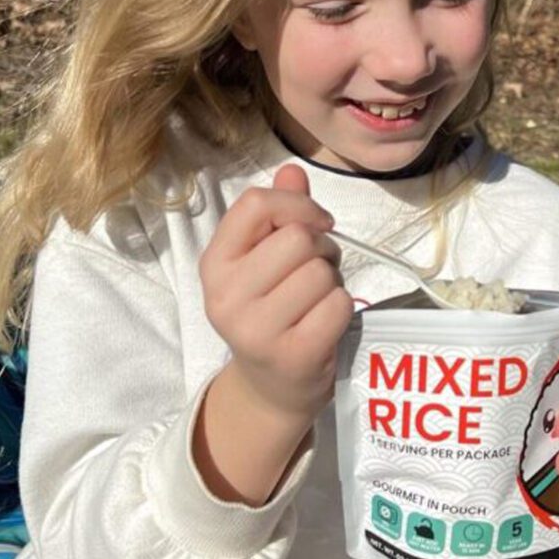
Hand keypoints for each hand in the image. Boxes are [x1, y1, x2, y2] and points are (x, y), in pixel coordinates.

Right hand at [199, 164, 353, 425]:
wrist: (272, 388)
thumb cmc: (274, 311)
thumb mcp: (265, 260)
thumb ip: (279, 213)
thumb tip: (292, 170)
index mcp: (215, 263)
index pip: (255, 204)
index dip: (296, 205)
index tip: (316, 223)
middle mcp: (227, 295)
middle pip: (297, 237)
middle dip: (321, 248)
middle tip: (316, 271)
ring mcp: (257, 329)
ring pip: (320, 272)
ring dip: (332, 280)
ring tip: (317, 299)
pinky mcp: (292, 354)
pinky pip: (338, 305)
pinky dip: (343, 308)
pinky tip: (326, 323)